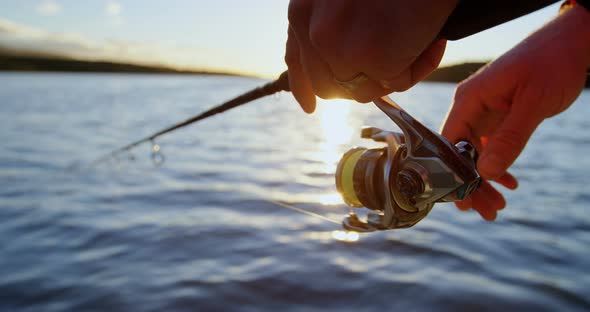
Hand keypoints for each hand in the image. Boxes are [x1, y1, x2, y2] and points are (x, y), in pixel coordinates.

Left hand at [285, 0, 457, 112]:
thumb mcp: (345, 1)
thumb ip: (332, 30)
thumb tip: (343, 72)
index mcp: (303, 10)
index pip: (296, 59)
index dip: (303, 86)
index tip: (310, 107)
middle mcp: (313, 30)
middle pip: (328, 87)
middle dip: (358, 83)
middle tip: (391, 61)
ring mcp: (338, 47)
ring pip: (362, 91)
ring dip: (391, 74)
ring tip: (414, 38)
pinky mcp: (370, 58)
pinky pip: (396, 85)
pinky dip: (418, 68)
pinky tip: (430, 41)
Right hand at [441, 5, 589, 220]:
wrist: (572, 42)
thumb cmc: (551, 62)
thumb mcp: (533, 102)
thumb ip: (510, 137)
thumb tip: (487, 172)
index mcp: (469, 100)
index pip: (450, 143)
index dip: (453, 174)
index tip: (464, 201)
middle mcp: (471, 107)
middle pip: (461, 153)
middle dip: (472, 184)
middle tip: (486, 212)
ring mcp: (484, 112)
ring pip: (476, 153)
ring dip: (485, 180)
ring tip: (498, 205)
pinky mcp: (499, 116)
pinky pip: (491, 146)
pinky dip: (499, 166)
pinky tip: (510, 182)